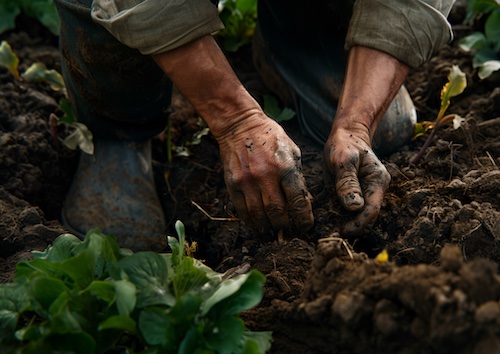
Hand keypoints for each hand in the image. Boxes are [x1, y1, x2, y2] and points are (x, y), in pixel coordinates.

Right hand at [217, 112, 313, 232]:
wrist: (240, 125)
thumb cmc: (270, 138)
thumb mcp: (292, 152)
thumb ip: (298, 177)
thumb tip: (305, 202)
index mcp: (285, 167)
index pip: (297, 201)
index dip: (304, 218)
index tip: (306, 225)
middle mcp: (265, 176)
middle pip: (278, 213)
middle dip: (286, 225)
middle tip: (290, 229)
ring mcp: (247, 181)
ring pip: (259, 215)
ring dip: (268, 227)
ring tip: (273, 230)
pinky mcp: (233, 184)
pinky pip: (242, 210)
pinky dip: (251, 221)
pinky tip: (257, 223)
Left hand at [324, 126, 389, 235]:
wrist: (345, 135)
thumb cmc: (345, 143)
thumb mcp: (344, 160)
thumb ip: (348, 182)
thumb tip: (354, 207)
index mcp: (377, 181)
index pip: (372, 209)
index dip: (359, 223)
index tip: (343, 231)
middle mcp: (374, 189)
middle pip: (366, 216)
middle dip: (351, 227)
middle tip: (331, 234)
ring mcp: (364, 192)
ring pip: (356, 215)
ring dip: (343, 223)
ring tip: (326, 230)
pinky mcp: (353, 194)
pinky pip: (346, 209)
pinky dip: (337, 215)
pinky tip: (324, 220)